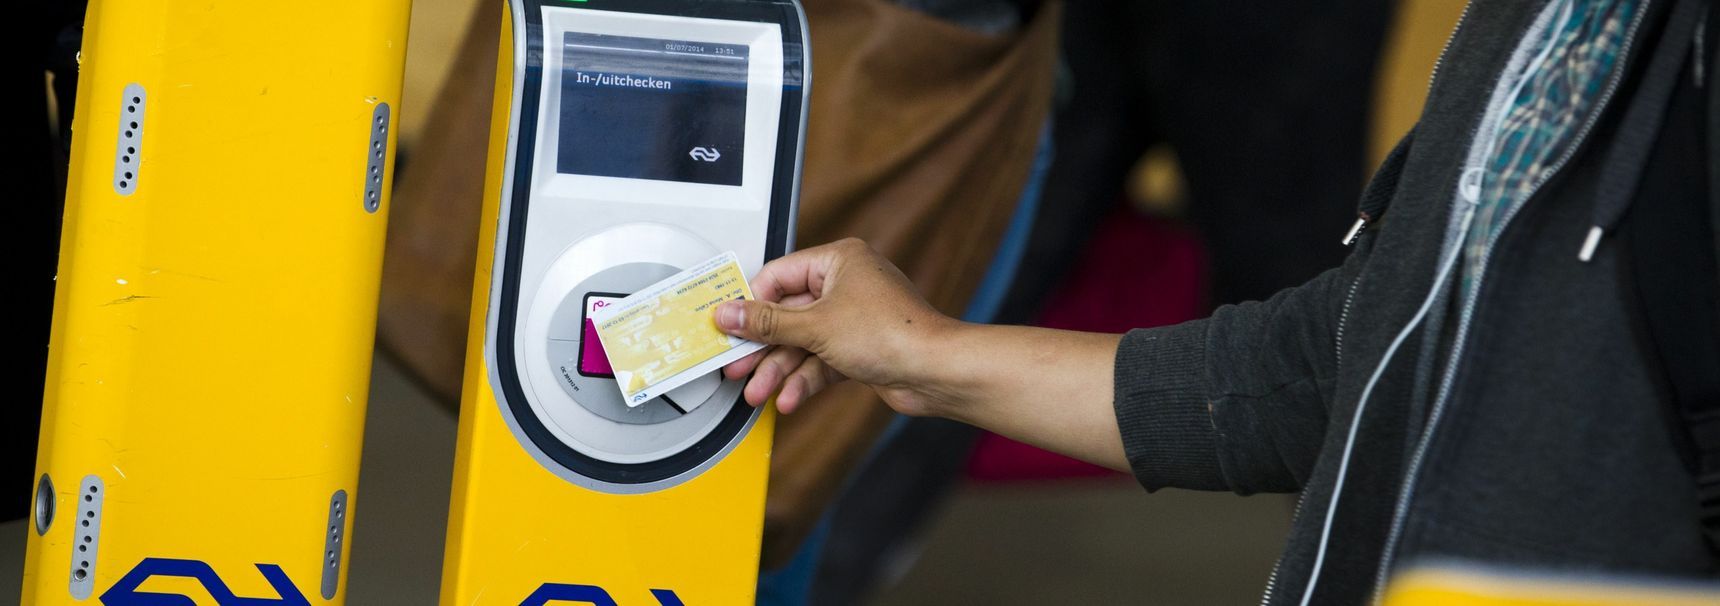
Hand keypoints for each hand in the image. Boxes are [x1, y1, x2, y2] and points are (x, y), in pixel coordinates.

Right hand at [714, 238, 954, 414]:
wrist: (936, 372)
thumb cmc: (894, 333)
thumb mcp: (815, 326)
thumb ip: (767, 322)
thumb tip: (729, 313)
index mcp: (838, 260)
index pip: (778, 276)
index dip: (751, 303)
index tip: (727, 325)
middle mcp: (846, 284)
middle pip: (788, 314)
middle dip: (762, 346)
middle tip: (736, 365)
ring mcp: (853, 318)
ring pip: (803, 343)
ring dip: (779, 370)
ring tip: (758, 392)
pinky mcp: (859, 349)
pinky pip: (821, 361)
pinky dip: (804, 380)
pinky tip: (788, 398)